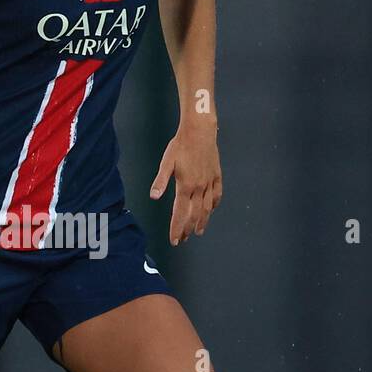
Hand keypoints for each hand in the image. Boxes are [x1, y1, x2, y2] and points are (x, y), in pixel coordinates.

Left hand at [149, 127, 221, 244]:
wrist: (200, 132)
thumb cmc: (181, 145)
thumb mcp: (166, 163)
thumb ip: (160, 181)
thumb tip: (154, 197)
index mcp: (186, 186)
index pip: (180, 213)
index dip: (177, 228)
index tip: (175, 240)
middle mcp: (199, 188)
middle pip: (194, 215)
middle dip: (188, 229)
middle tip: (184, 239)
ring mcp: (210, 183)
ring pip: (207, 208)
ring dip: (202, 221)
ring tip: (198, 231)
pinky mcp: (216, 176)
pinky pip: (217, 195)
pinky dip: (214, 205)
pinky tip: (212, 210)